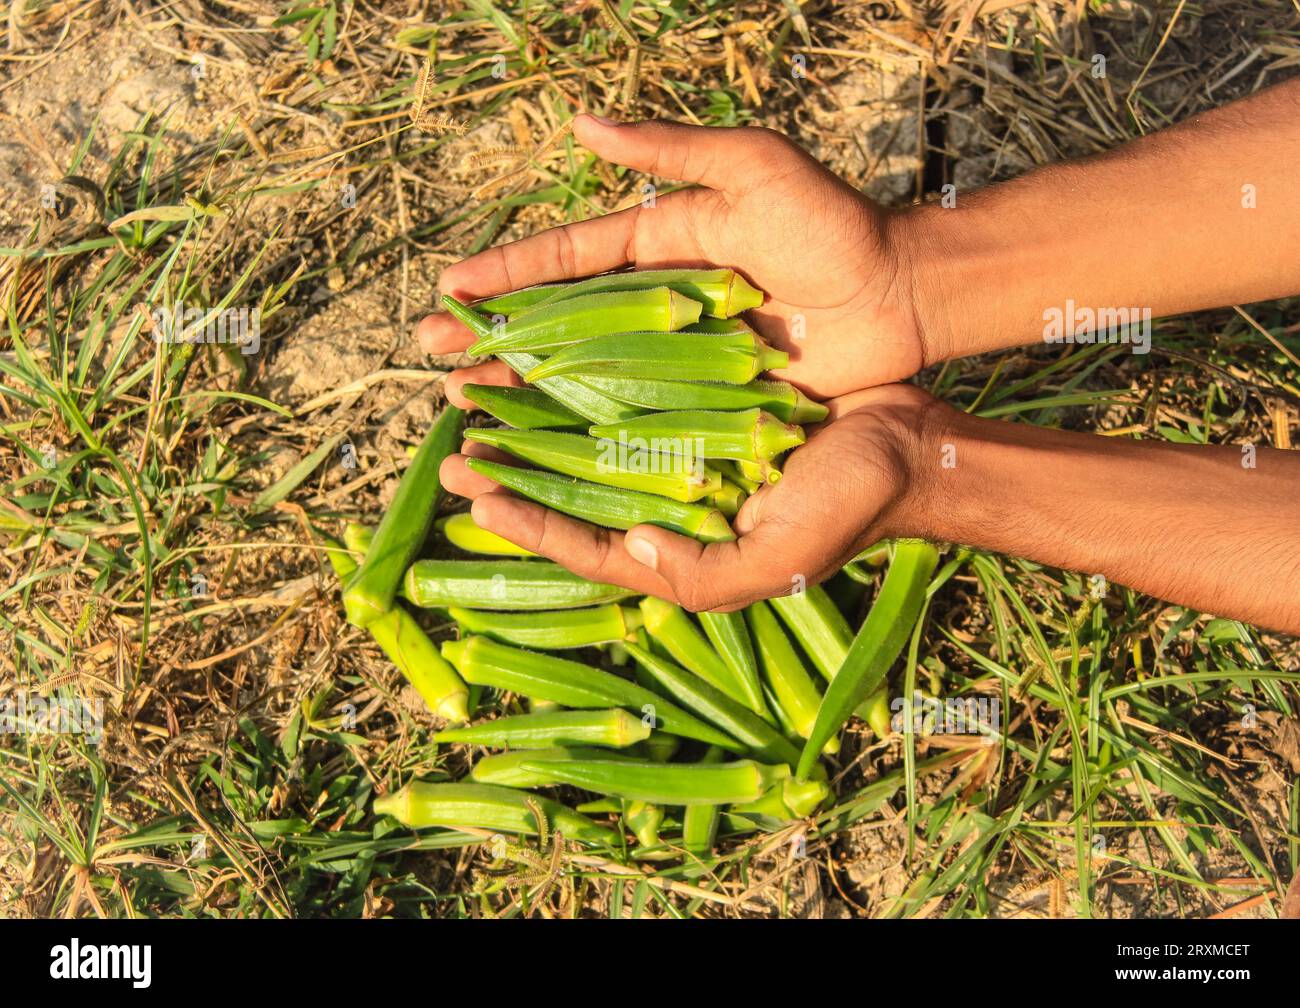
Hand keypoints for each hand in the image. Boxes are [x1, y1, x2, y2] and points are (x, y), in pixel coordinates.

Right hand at [417, 114, 926, 404]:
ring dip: (524, 382)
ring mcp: (682, 352)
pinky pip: (639, 412)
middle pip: (561, 319)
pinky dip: (589, 424)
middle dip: (494, 334)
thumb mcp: (752, 167)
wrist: (902, 295)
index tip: (450, 287)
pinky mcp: (709, 396)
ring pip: (586, 370)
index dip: (508, 272)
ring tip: (462, 397)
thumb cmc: (834, 225)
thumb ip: (670, 149)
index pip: (569, 258)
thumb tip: (582, 121)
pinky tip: (542, 438)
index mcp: (662, 240)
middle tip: (431, 353)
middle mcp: (660, 299)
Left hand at [438, 384, 943, 611]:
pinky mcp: (700, 398)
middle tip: (450, 444)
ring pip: (590, 433)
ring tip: (474, 388)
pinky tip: (548, 351)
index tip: (473, 491)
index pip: (588, 543)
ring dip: (534, 413)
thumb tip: (632, 547)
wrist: (908, 444)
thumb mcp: (779, 559)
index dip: (529, 523)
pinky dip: (587, 373)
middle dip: (512, 468)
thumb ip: (701, 574)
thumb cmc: (848, 508)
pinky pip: (631, 389)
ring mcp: (681, 447)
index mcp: (681, 548)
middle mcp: (670, 500)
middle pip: (575, 487)